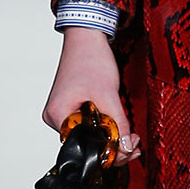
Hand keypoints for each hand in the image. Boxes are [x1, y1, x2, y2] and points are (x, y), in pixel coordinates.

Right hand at [42, 27, 139, 161]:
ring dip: (109, 135)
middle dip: (112, 145)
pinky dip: (104, 126)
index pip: (83, 146)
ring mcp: (62, 112)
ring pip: (89, 134)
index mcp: (58, 116)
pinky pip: (88, 124)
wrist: (87, 37)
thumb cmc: (91, 59)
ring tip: (129, 134)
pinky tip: (117, 124)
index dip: (108, 151)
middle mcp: (55, 117)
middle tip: (134, 144)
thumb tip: (126, 149)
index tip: (128, 149)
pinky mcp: (71, 107)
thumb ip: (118, 125)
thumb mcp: (109, 96)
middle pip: (86, 143)